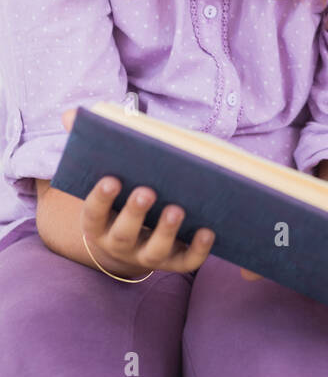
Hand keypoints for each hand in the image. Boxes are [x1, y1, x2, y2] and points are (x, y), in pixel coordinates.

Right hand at [62, 108, 215, 277]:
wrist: (135, 238)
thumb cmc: (121, 191)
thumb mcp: (104, 170)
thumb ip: (87, 142)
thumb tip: (69, 115)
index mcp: (98, 222)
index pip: (94, 213)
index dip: (101, 198)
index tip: (111, 179)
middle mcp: (119, 243)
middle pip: (123, 234)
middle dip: (134, 213)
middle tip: (147, 191)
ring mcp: (147, 254)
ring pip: (154, 251)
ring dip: (165, 231)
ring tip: (176, 210)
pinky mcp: (175, 260)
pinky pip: (186, 262)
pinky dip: (198, 249)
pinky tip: (209, 229)